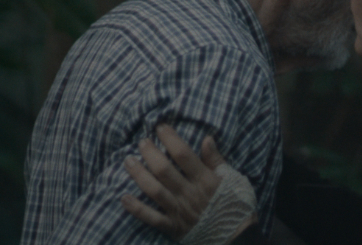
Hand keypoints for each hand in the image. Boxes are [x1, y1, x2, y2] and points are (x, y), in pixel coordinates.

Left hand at [121, 124, 225, 239]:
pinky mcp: (173, 226)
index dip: (170, 139)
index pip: (183, 154)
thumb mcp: (232, 178)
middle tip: (142, 142)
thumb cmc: (235, 203)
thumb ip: (216, 159)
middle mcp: (189, 193)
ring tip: (128, 161)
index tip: (160, 127)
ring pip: (154, 190)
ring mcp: (179, 211)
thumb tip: (206, 138)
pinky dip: (136, 208)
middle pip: (164, 170)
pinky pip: (151, 218)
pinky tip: (124, 197)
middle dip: (150, 153)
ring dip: (139, 175)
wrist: (238, 236)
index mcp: (204, 179)